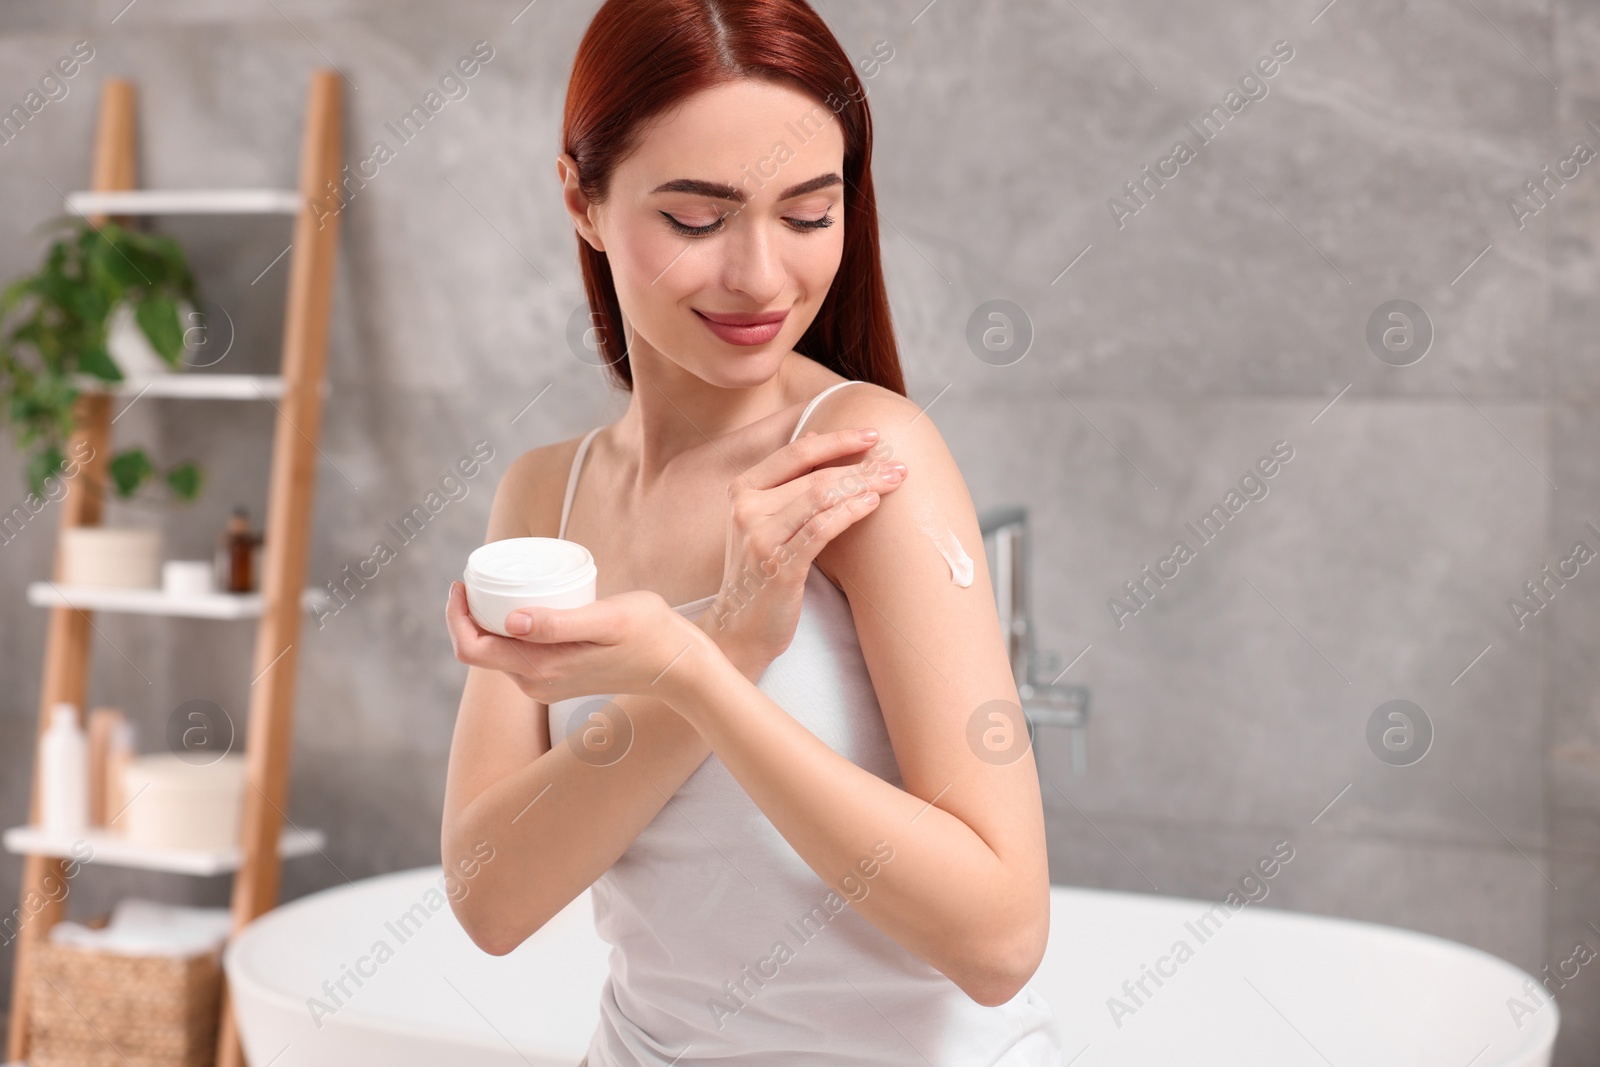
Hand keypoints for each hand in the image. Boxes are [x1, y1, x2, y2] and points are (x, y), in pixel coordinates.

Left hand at [445, 582, 714, 705]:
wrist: (679, 666)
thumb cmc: (650, 634)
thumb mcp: (608, 619)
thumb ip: (559, 623)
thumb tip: (511, 621)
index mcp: (540, 669)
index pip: (472, 649)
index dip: (457, 616)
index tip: (462, 583)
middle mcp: (536, 684)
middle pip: (479, 652)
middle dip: (468, 617)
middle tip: (476, 579)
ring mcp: (546, 686)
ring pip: (497, 655)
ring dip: (488, 624)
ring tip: (497, 587)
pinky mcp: (558, 681)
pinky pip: (517, 658)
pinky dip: (509, 633)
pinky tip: (521, 608)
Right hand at [700, 427, 906, 676]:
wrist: (741, 627)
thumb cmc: (761, 571)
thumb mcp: (763, 519)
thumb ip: (784, 480)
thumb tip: (813, 434)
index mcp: (742, 489)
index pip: (796, 452)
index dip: (837, 440)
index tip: (871, 434)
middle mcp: (745, 508)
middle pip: (814, 475)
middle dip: (861, 466)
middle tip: (897, 464)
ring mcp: (759, 536)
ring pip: (820, 497)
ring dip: (863, 485)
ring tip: (893, 480)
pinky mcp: (778, 565)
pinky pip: (820, 529)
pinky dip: (849, 512)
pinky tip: (871, 504)